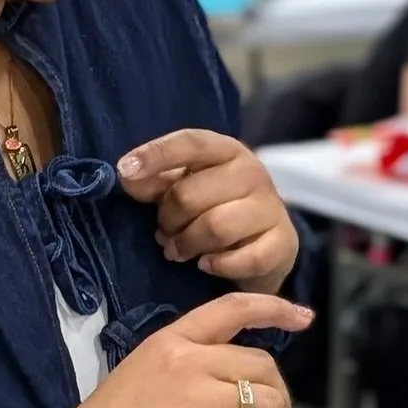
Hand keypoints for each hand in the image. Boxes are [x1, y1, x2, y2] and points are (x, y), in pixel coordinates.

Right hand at [0, 293, 313, 407]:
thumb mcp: (139, 378)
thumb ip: (184, 373)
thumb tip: (232, 391)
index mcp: (169, 343)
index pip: (232, 310)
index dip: (275, 309)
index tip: (303, 317)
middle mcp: (186, 364)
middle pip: (261, 365)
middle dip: (278, 394)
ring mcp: (196, 403)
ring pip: (268, 403)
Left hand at [119, 129, 299, 295]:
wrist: (265, 247)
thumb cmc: (217, 210)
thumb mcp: (185, 190)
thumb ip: (155, 183)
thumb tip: (128, 176)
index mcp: (226, 151)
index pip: (190, 143)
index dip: (156, 155)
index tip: (125, 170)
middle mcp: (253, 172)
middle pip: (191, 194)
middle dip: (168, 220)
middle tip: (163, 234)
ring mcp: (271, 208)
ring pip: (215, 227)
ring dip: (188, 244)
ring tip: (179, 251)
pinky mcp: (283, 243)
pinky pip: (242, 258)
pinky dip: (217, 265)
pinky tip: (207, 264)